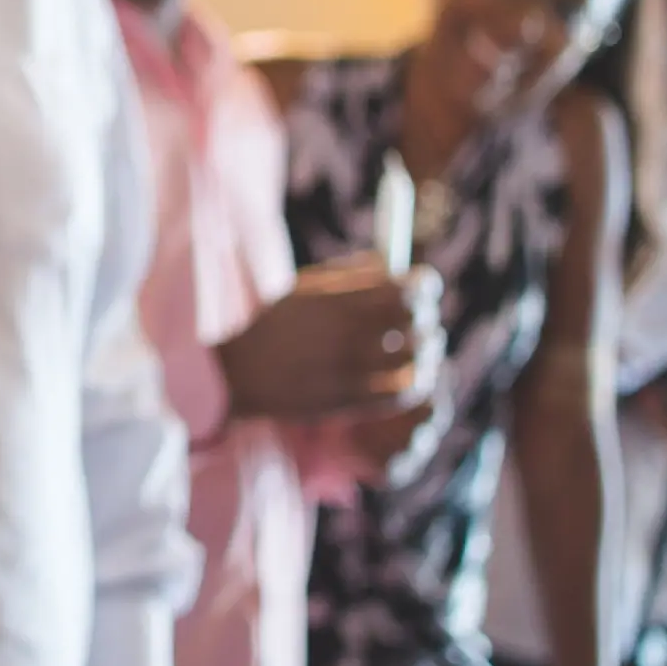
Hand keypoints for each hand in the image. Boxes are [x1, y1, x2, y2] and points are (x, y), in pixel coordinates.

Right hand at [217, 257, 443, 420]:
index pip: (406, 290)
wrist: (240, 375)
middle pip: (419, 323)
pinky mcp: (351, 402)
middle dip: (427, 318)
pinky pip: (404, 392)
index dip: (424, 285)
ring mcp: (351, 371)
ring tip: (419, 349)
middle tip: (423, 319)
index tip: (424, 286)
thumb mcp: (304, 289)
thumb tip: (392, 264)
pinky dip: (415, 382)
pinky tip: (407, 375)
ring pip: (418, 360)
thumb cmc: (276, 326)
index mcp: (339, 302)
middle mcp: (349, 336)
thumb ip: (349, 274)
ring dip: (426, 352)